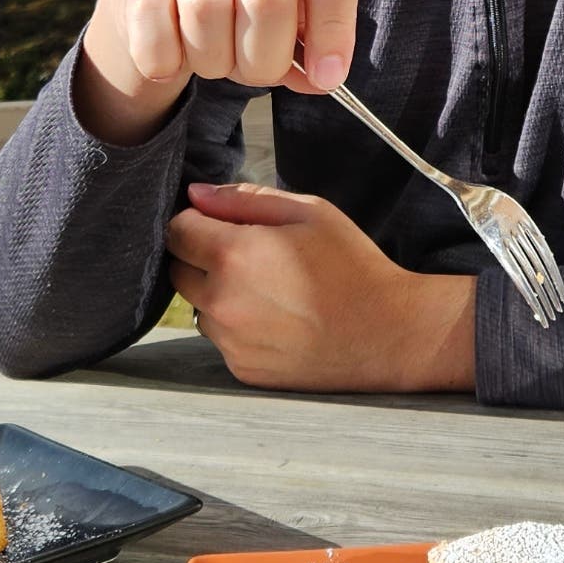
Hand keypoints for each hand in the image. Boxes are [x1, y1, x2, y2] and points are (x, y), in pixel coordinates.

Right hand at [74, 0, 360, 145]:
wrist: (159, 10)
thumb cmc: (238, 25)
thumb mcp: (284, 36)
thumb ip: (311, 58)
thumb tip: (323, 76)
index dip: (335, 25)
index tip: (326, 75)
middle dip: (266, 58)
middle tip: (256, 72)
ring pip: (209, 11)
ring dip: (215, 62)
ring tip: (214, 62)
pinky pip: (158, 35)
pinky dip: (167, 64)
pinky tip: (172, 61)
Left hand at [167, 182, 475, 392]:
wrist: (387, 333)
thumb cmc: (352, 264)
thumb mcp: (309, 212)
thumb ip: (245, 198)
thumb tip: (196, 194)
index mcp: (234, 254)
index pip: (176, 229)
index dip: (196, 220)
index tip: (222, 222)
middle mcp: (221, 301)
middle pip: (178, 269)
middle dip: (201, 255)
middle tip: (250, 253)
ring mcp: (229, 341)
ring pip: (198, 306)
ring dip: (217, 293)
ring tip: (269, 288)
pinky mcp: (241, 368)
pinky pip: (221, 338)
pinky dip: (237, 325)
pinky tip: (278, 317)